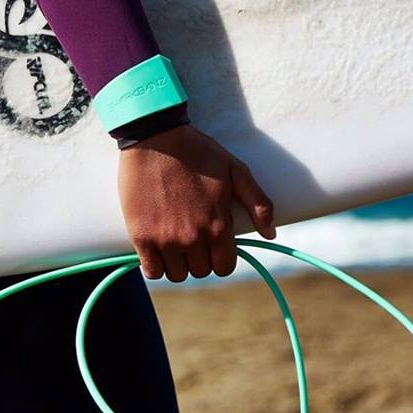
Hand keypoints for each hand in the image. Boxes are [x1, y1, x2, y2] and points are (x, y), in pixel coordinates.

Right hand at [118, 123, 275, 281]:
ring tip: (176, 240)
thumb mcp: (236, 171)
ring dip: (178, 262)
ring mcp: (165, 240)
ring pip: (176, 274)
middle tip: (194, 236)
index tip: (215, 243)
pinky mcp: (141, 236)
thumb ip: (258, 204)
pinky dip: (156, 264)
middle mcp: (193, 238)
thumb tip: (271, 234)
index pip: (224, 267)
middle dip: (201, 258)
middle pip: (200, 271)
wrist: (156, 137)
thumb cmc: (198, 151)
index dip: (222, 257)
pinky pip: (151, 270)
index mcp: (218, 226)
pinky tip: (158, 247)